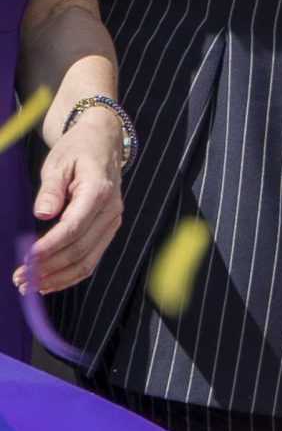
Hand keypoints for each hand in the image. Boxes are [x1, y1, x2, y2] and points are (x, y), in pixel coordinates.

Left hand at [13, 109, 121, 293]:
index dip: (50, 247)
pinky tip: (49, 282)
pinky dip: (70, 275)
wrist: (102, 145)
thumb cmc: (77, 151)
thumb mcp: (58, 163)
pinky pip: (91, 259)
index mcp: (99, 191)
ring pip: (88, 260)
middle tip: (20, 279)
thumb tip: (42, 214)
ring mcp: (112, 222)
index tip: (26, 259)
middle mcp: (111, 211)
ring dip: (58, 277)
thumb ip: (51, 189)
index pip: (74, 227)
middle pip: (80, 249)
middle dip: (49, 268)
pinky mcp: (107, 230)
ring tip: (30, 286)